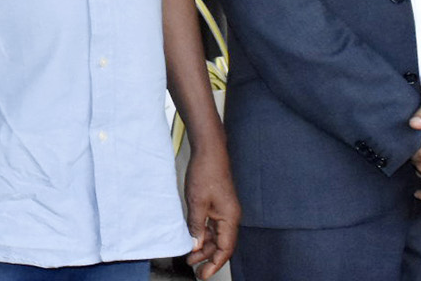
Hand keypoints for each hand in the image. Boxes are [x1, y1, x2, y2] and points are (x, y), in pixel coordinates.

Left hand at [182, 139, 239, 277]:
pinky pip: (212, 225)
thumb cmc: (205, 172)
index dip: (215, 263)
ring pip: (216, 235)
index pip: (225, 248)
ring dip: (204, 247)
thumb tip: (196, 246)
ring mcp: (224, 210)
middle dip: (208, 258)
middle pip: (221, 244)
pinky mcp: (217, 204)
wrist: (209, 151)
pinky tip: (193, 239)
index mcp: (230, 218)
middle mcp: (230, 216)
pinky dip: (203, 234)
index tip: (205, 275)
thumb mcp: (197, 202)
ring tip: (190, 257)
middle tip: (195, 270)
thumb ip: (197, 226)